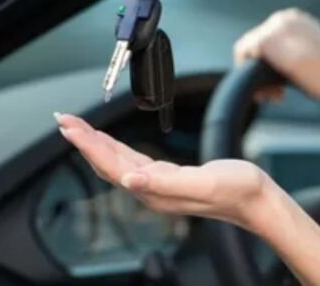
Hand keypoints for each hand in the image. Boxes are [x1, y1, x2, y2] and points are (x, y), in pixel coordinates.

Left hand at [55, 113, 273, 231]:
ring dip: (94, 142)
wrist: (256, 199)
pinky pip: (130, 159)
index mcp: (154, 190)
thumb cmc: (235, 191)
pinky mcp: (165, 176)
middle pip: (106, 161)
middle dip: (83, 140)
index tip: (69, 127)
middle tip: (63, 119)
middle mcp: (149, 188)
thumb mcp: (201, 183)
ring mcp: (156, 184)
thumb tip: (129, 181)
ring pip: (115, 160)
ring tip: (76, 127)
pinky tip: (106, 141)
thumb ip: (163, 183)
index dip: (87, 145)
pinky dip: (113, 146)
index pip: (110, 165)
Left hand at [234, 8, 319, 105]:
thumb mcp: (307, 54)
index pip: (265, 38)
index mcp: (295, 18)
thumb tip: (264, 58)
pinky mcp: (267, 39)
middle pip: (253, 44)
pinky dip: (248, 73)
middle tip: (275, 94)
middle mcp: (285, 16)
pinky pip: (241, 54)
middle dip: (261, 71)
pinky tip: (270, 91)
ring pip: (246, 49)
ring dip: (254, 75)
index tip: (279, 85)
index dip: (267, 64)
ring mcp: (275, 26)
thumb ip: (289, 50)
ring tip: (273, 95)